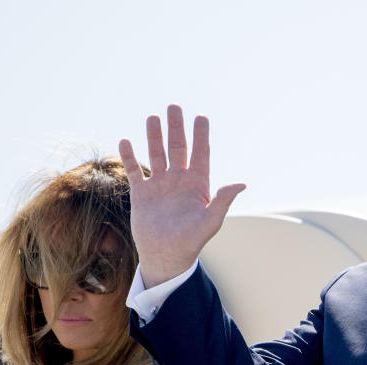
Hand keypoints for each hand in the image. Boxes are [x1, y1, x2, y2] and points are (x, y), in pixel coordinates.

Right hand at [119, 105, 244, 287]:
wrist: (166, 257)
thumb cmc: (192, 241)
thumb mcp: (211, 221)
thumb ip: (223, 201)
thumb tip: (241, 184)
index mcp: (197, 184)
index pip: (201, 153)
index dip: (201, 135)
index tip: (201, 117)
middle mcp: (179, 180)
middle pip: (178, 148)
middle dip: (176, 128)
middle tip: (174, 106)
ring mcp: (160, 185)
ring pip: (156, 154)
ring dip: (154, 136)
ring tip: (153, 117)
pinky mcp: (141, 193)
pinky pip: (134, 171)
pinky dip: (129, 157)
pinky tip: (126, 141)